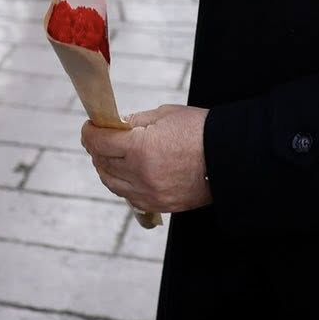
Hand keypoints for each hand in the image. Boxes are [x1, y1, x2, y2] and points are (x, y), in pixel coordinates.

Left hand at [82, 105, 211, 214]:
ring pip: (111, 183)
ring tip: (108, 156)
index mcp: (139, 148)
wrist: (229, 158)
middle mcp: (140, 174)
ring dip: (105, 168)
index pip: (99, 142)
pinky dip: (121, 184)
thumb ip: (135, 121)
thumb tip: (117, 126)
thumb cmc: (199, 130)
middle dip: (96, 149)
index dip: (90, 132)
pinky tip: (125, 173)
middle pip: (102, 163)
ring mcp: (149, 193)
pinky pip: (129, 196)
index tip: (90, 127)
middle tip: (98, 138)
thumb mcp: (164, 115)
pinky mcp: (159, 204)